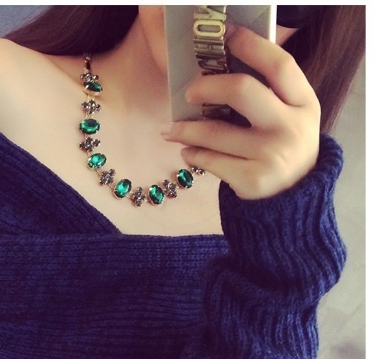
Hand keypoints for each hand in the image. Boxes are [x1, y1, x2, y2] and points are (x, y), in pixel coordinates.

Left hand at [161, 26, 320, 199]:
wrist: (292, 205)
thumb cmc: (282, 151)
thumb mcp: (290, 120)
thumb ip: (269, 95)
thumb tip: (222, 67)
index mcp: (304, 104)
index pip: (279, 65)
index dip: (251, 46)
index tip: (226, 36)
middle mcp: (291, 128)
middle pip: (242, 90)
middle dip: (208, 86)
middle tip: (189, 92)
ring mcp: (271, 155)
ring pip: (215, 132)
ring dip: (185, 129)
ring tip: (171, 129)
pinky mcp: (251, 180)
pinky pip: (210, 160)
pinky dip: (192, 154)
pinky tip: (187, 151)